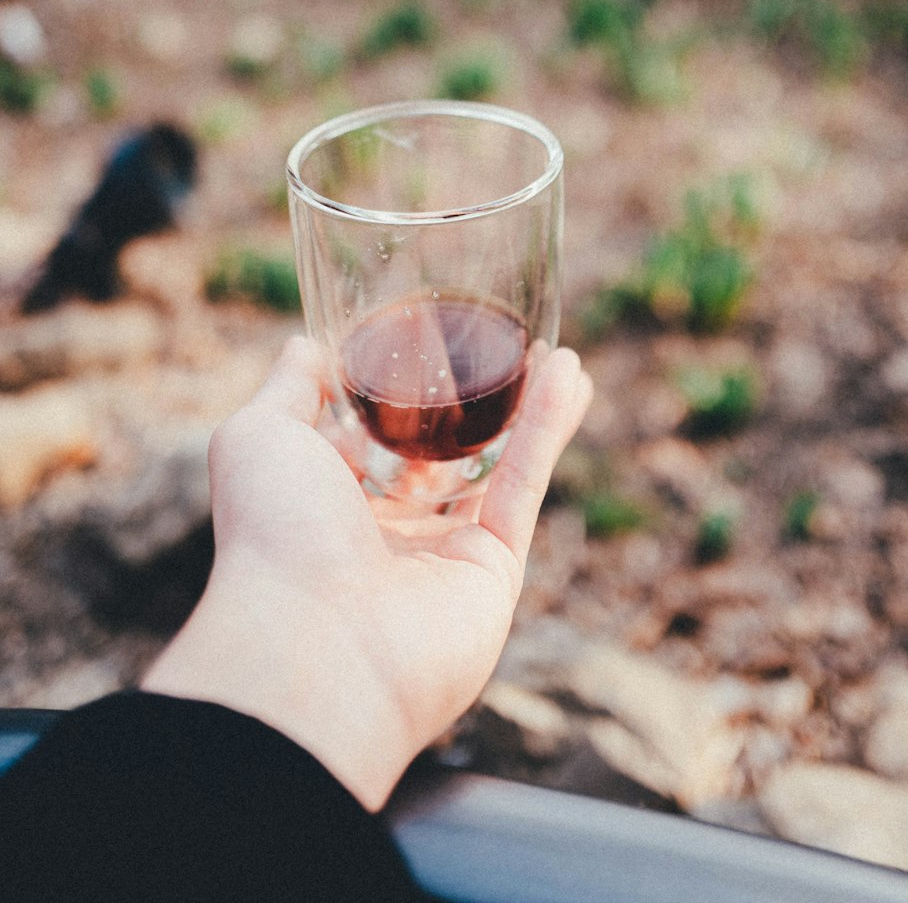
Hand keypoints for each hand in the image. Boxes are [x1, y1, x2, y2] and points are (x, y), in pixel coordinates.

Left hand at [143, 337, 591, 808]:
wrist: (315, 645)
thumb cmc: (274, 540)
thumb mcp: (260, 438)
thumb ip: (288, 388)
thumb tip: (307, 343)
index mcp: (326, 506)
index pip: (369, 441)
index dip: (398, 393)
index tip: (426, 340)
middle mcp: (384, 534)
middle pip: (441, 455)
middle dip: (474, 404)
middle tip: (502, 348)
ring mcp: (442, 557)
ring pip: (494, 468)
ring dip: (528, 410)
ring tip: (557, 355)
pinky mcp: (493, 572)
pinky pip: (523, 488)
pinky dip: (547, 430)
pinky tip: (568, 376)